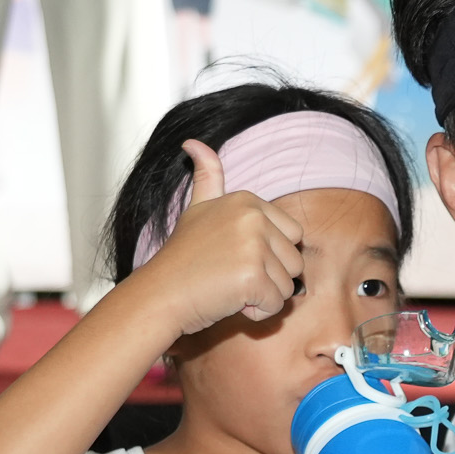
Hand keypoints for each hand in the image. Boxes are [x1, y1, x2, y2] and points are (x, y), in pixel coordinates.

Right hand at [132, 139, 305, 337]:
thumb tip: (193, 142)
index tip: (234, 256)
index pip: (293, 235)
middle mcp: (253, 217)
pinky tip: (230, 301)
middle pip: (294, 261)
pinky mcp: (252, 276)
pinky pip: (276, 304)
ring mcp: (254, 245)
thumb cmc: (181, 259)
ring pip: (287, 284)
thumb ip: (207, 177)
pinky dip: (257, 311)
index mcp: (247, 201)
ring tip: (230, 287)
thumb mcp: (196, 209)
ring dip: (263, 296)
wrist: (160, 294)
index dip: (269, 255)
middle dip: (269, 277)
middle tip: (232, 275)